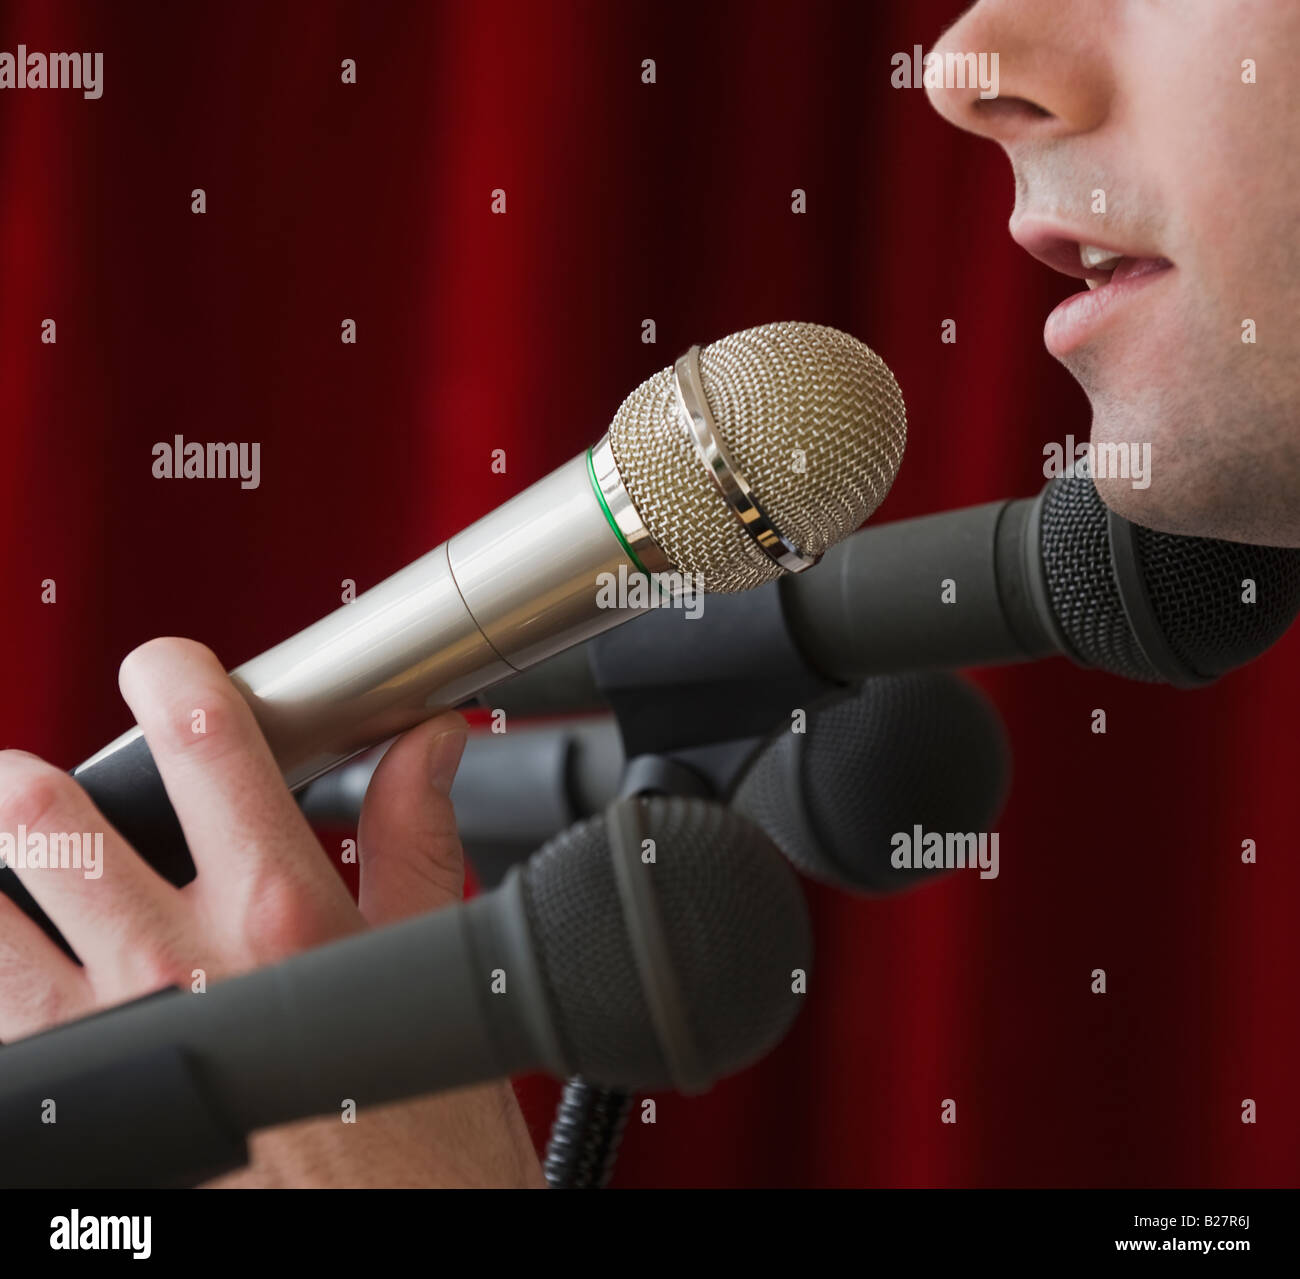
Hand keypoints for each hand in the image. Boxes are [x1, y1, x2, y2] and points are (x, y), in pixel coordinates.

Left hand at [0, 637, 545, 1187]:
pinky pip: (1, 1040)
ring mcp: (111, 1050)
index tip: (168, 672)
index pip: (202, 739)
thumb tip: (426, 740)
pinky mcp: (86, 1121)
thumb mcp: (434, 960)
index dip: (171, 674)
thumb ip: (417, 833)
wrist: (402, 1241)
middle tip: (51, 784)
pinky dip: (9, 987)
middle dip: (33, 780)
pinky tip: (40, 980)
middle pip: (43, 818)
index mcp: (280, 915)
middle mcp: (178, 971)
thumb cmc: (427, 1132)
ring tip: (24, 877)